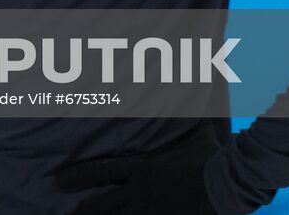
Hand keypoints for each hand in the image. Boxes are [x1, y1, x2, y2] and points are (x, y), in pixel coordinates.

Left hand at [56, 130, 219, 214]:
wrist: (228, 185)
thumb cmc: (211, 157)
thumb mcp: (196, 132)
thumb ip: (187, 114)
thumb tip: (192, 86)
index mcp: (142, 169)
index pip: (101, 171)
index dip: (79, 176)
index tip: (60, 180)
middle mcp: (140, 194)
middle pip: (102, 205)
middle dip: (83, 210)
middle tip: (67, 213)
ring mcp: (150, 213)